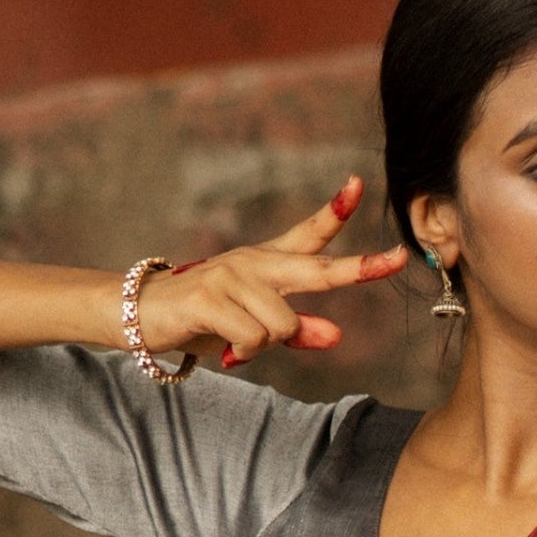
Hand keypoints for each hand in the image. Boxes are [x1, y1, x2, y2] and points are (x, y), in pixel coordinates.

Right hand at [137, 179, 408, 369]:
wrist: (139, 314)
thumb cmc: (204, 320)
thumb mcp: (254, 327)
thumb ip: (296, 330)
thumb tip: (337, 336)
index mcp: (267, 263)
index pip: (307, 234)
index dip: (336, 210)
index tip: (358, 184)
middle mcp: (254, 263)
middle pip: (317, 268)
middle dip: (359, 268)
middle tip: (397, 258)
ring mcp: (232, 277)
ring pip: (283, 324)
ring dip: (264, 345)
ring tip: (238, 342)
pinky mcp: (210, 297)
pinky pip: (254, 336)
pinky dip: (244, 352)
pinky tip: (226, 347)